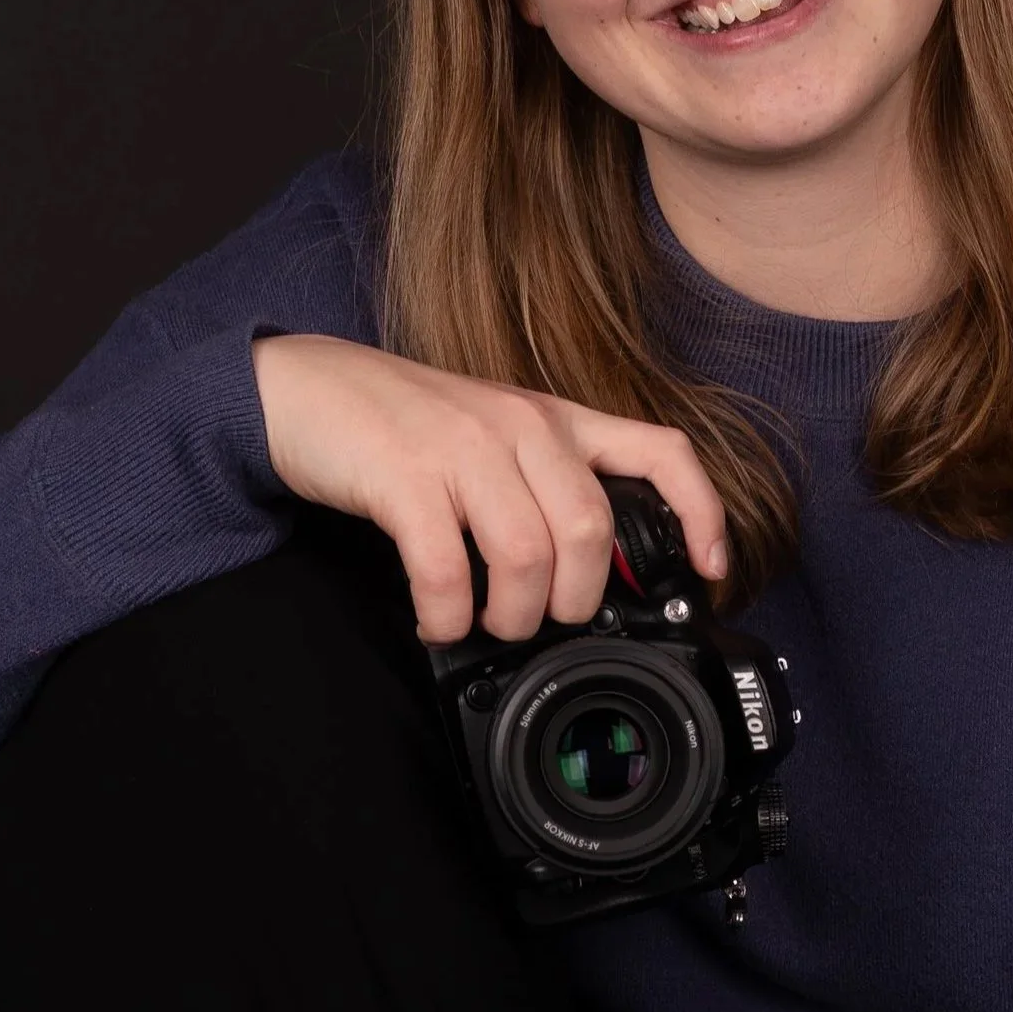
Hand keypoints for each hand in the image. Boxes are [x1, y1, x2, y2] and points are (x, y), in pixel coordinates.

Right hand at [250, 336, 728, 643]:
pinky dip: (446, 615)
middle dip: (575, 601)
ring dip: (510, 616)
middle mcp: (521, 426)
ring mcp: (463, 448)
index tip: (710, 572)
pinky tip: (436, 620)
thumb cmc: (401, 426)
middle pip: (591, 531)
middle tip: (541, 621)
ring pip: (527, 556)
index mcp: (555, 420)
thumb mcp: (494, 440)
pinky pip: (446, 569)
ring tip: (483, 624)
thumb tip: (591, 574)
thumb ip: (546, 487)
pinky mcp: (404, 477)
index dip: (700, 515)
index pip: (661, 452)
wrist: (302, 388)